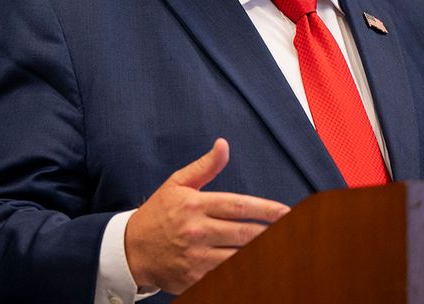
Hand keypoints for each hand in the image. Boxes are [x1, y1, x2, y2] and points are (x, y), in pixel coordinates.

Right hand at [123, 138, 290, 293]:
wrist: (130, 249)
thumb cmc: (157, 214)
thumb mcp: (177, 184)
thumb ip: (205, 167)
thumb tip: (223, 145)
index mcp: (194, 205)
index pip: (239, 206)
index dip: (266, 209)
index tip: (287, 212)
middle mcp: (196, 230)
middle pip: (244, 233)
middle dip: (271, 233)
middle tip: (293, 232)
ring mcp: (196, 257)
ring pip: (239, 257)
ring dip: (261, 254)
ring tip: (281, 250)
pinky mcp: (194, 278)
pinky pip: (226, 276)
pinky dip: (243, 273)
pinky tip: (258, 269)